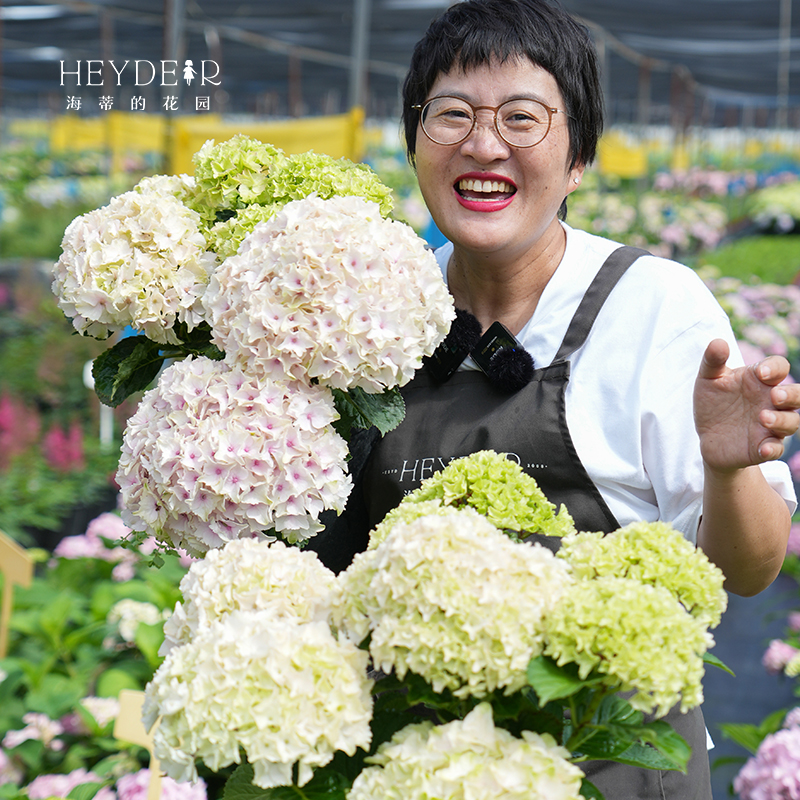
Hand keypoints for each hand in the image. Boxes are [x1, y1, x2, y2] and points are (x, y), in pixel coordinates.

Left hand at [694, 338, 799, 472]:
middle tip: (775, 395)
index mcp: (760, 380)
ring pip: (792, 421)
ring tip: (764, 417)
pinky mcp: (764, 446)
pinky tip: (764, 447)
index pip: (779, 367)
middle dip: (791, 394)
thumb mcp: (708, 379)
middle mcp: (772, 401)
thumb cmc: (714, 402)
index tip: (760, 373)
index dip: (775, 368)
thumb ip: (713, 361)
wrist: (708, 436)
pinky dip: (772, 448)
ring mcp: (771, 425)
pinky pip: (776, 448)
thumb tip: (718, 342)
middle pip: (797, 394)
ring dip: (782, 420)